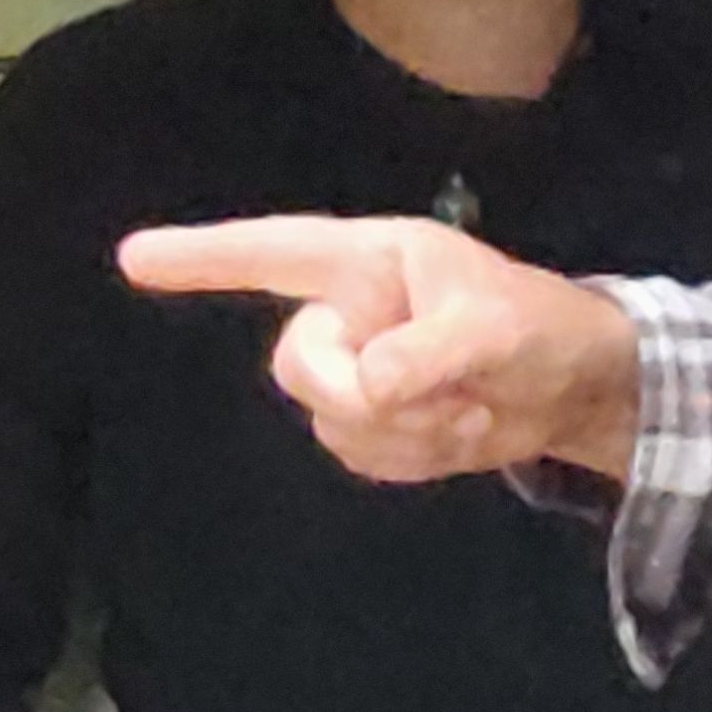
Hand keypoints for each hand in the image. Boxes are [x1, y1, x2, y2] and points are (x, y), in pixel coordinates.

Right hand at [119, 215, 638, 488]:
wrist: (578, 386)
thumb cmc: (540, 326)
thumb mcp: (494, 328)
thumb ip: (428, 352)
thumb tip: (368, 385)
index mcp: (367, 262)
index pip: (271, 252)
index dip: (202, 258)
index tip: (133, 258)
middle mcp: (349, 312)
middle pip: (299, 365)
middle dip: (363, 396)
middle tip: (443, 399)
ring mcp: (358, 370)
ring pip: (330, 421)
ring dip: (406, 433)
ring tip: (467, 409)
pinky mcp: (377, 423)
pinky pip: (361, 455)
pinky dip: (414, 459)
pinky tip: (458, 435)